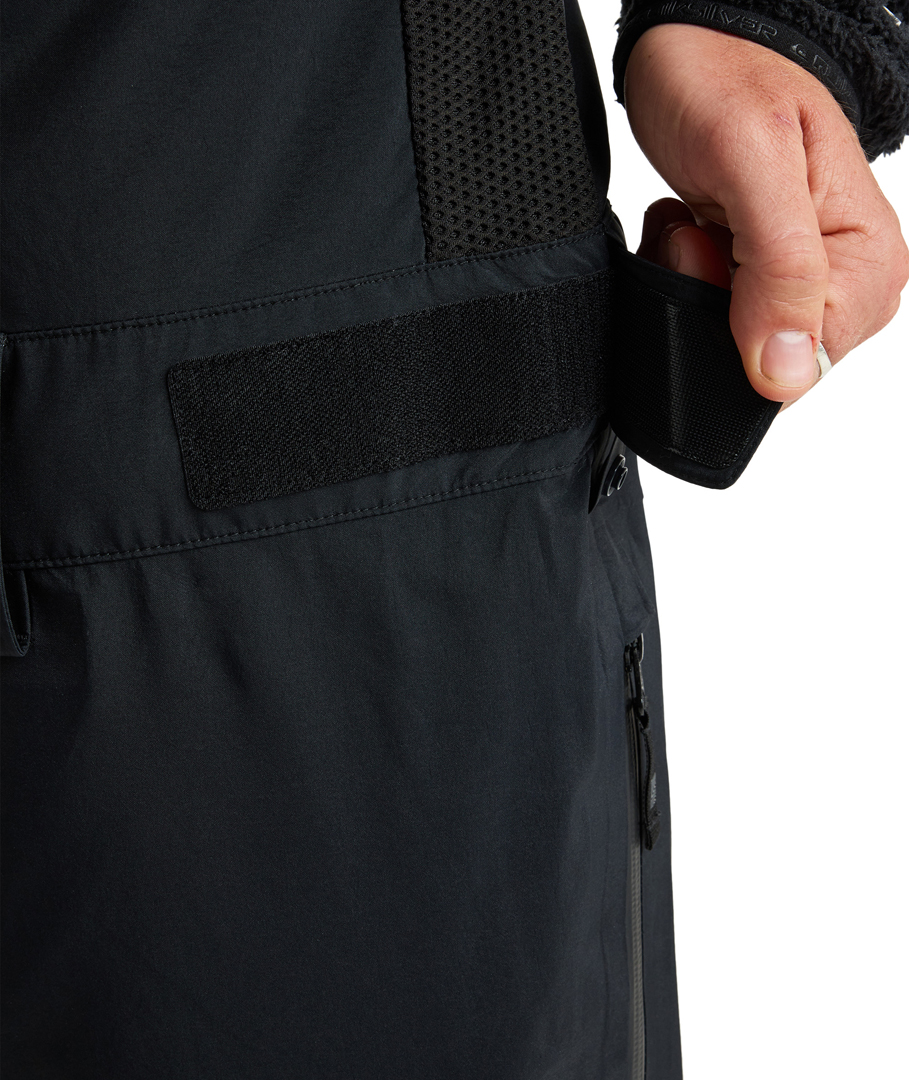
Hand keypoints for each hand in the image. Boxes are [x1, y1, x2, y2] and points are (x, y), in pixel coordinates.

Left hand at [624, 24, 908, 402]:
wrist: (693, 45)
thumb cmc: (726, 79)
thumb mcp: (752, 161)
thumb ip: (779, 269)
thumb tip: (787, 373)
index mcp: (869, 259)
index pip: (801, 364)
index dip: (741, 326)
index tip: (716, 251)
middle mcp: (846, 279)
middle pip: (763, 357)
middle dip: (712, 305)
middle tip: (702, 233)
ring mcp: (802, 282)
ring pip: (728, 341)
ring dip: (691, 289)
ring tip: (697, 225)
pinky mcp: (762, 277)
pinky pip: (710, 316)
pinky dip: (684, 280)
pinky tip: (692, 233)